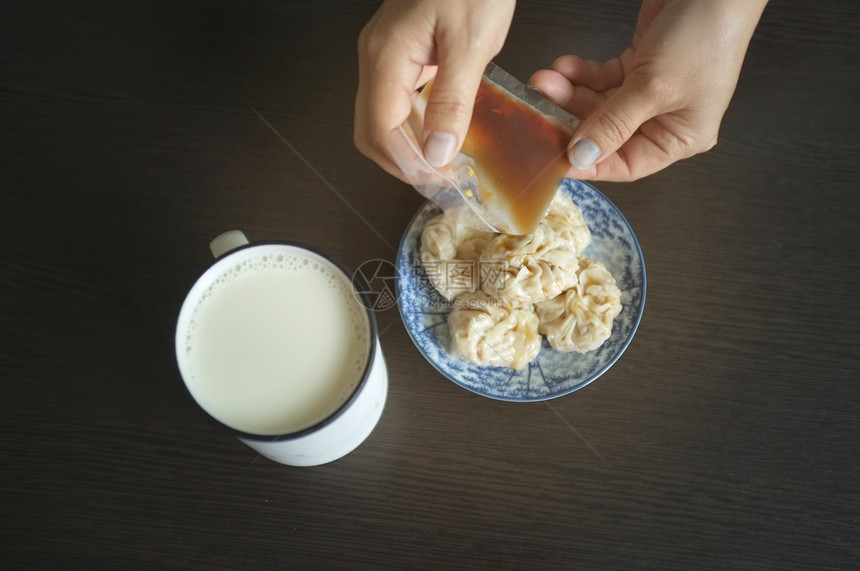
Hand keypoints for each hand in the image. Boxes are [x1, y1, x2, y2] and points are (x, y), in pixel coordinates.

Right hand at [355, 0, 514, 179]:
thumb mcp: (471, 43)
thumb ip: (452, 101)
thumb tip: (437, 152)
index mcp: (386, 57)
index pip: (381, 132)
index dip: (409, 166)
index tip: (442, 183)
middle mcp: (377, 58)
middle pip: (373, 132)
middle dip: (405, 163)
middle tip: (443, 181)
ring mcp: (386, 54)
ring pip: (385, 119)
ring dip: (412, 147)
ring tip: (448, 162)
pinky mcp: (404, 51)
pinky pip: (401, 100)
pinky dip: (420, 124)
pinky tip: (446, 130)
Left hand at [530, 0, 766, 181]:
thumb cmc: (703, 36)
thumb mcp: (653, 88)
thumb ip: (613, 124)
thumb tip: (582, 158)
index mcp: (680, 138)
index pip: (626, 164)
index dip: (589, 163)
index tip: (554, 158)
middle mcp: (666, 120)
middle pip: (607, 133)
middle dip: (573, 119)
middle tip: (540, 111)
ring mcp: (652, 92)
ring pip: (599, 104)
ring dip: (571, 93)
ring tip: (547, 80)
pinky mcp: (640, 65)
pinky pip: (603, 79)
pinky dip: (583, 73)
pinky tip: (566, 66)